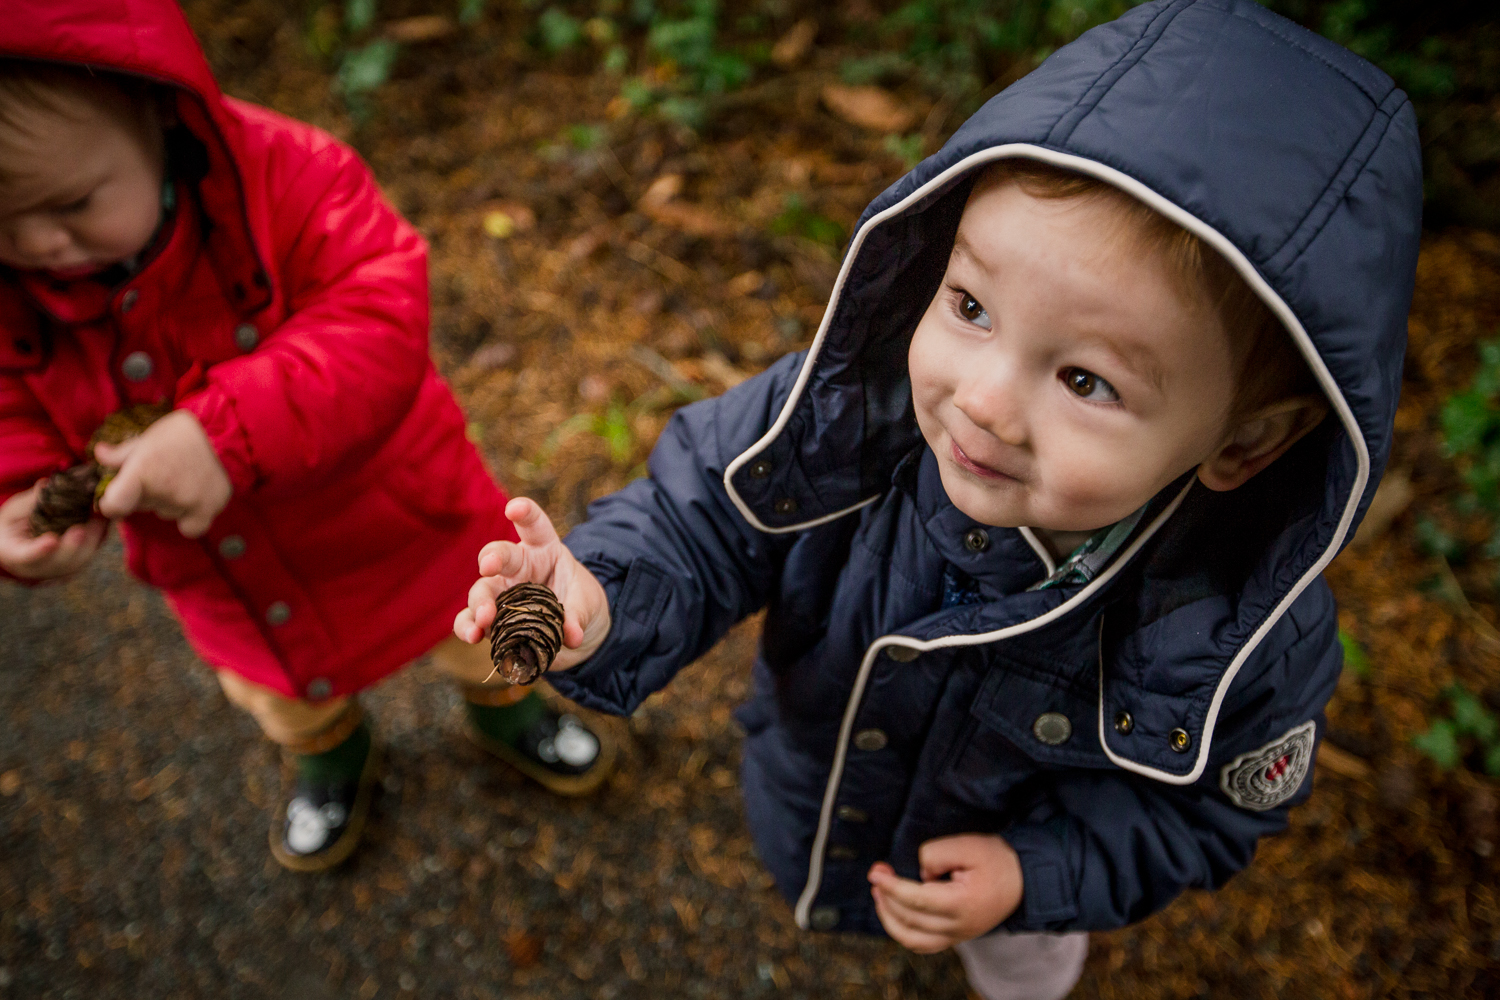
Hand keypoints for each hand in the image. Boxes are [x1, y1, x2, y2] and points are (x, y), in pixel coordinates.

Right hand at [0, 481, 107, 579]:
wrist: (21, 539)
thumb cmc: (14, 523)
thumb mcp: (14, 511)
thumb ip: (29, 502)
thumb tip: (45, 485)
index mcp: (14, 553)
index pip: (26, 556)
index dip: (40, 550)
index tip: (51, 540)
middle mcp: (38, 567)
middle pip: (58, 562)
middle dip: (71, 547)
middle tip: (80, 529)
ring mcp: (59, 568)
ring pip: (78, 561)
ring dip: (91, 541)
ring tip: (98, 519)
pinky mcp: (77, 562)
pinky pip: (90, 554)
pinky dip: (98, 538)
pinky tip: (103, 520)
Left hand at [95, 409, 231, 538]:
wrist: (225, 433)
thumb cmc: (181, 432)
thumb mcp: (147, 437)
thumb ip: (121, 453)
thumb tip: (98, 454)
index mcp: (141, 472)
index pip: (113, 506)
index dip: (110, 504)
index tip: (116, 498)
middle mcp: (161, 492)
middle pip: (142, 506)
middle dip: (145, 494)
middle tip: (161, 474)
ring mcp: (185, 503)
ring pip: (165, 513)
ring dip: (168, 502)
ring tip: (182, 481)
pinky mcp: (207, 510)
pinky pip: (189, 528)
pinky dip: (189, 519)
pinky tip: (194, 502)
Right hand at [453, 497, 610, 670]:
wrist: (573, 629)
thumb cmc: (579, 602)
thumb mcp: (586, 604)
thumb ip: (578, 616)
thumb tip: (573, 636)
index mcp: (543, 549)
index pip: (533, 525)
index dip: (524, 512)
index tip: (514, 508)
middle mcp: (516, 566)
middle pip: (499, 555)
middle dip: (492, 557)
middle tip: (488, 566)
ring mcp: (500, 592)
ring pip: (481, 590)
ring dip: (480, 603)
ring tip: (484, 619)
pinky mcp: (491, 619)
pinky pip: (471, 619)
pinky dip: (468, 626)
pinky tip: (472, 636)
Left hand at [868, 834, 1024, 952]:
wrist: (1023, 880)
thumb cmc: (997, 860)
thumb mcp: (968, 845)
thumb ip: (937, 854)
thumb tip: (920, 873)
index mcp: (962, 904)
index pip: (916, 900)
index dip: (891, 887)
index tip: (875, 873)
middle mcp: (959, 927)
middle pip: (910, 919)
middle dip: (886, 896)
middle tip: (877, 873)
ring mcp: (958, 936)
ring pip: (912, 939)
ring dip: (889, 918)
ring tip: (879, 894)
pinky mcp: (956, 937)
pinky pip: (923, 944)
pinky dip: (903, 931)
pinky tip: (893, 912)